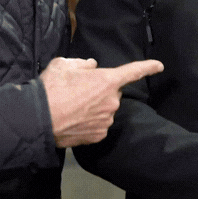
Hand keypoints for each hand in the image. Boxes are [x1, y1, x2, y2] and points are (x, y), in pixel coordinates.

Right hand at [41, 57, 164, 146]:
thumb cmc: (51, 88)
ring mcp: (106, 120)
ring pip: (105, 110)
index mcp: (107, 81)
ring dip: (94, 108)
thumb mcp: (63, 65)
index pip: (133, 71)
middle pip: (111, 93)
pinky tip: (74, 121)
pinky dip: (90, 123)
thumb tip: (92, 66)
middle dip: (100, 91)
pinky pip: (99, 125)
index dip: (148, 67)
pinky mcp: (99, 135)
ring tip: (73, 108)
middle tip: (78, 92)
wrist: (38, 119)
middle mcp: (112, 101)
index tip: (159, 66)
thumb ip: (82, 63)